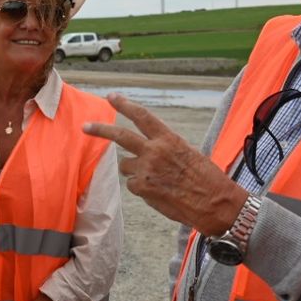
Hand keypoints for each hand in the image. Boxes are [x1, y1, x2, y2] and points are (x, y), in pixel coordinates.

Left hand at [83, 94, 246, 233]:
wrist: (214, 203)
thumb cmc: (207, 179)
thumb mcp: (188, 153)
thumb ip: (165, 148)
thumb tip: (149, 151)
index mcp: (168, 139)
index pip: (142, 116)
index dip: (125, 105)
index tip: (112, 97)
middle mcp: (154, 151)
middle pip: (120, 135)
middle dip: (100, 129)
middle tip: (85, 126)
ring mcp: (146, 169)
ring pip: (126, 166)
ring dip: (135, 171)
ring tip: (157, 179)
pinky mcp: (142, 188)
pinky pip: (133, 185)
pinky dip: (142, 188)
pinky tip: (159, 192)